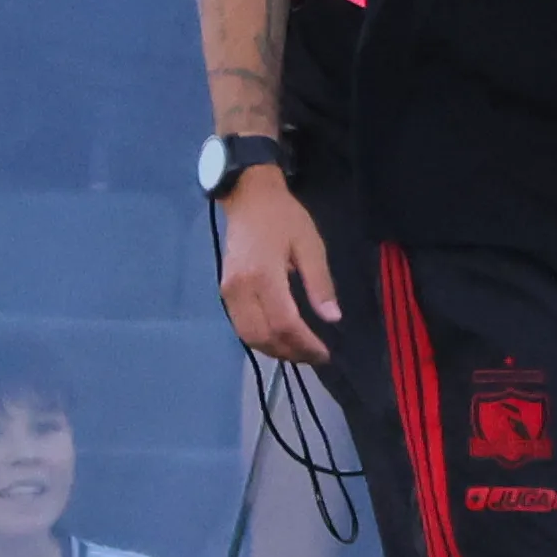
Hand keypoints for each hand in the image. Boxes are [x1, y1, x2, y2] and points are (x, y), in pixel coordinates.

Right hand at [215, 166, 339, 364]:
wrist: (249, 199)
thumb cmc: (285, 218)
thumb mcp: (311, 246)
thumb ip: (320, 283)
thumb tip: (332, 317)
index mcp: (263, 276)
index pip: (284, 323)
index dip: (305, 344)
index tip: (325, 353)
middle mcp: (240, 289)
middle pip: (262, 336)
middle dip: (290, 353)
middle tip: (315, 356)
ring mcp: (228, 292)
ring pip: (248, 336)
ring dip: (274, 350)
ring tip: (300, 351)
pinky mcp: (225, 292)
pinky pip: (241, 326)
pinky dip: (261, 339)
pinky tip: (281, 338)